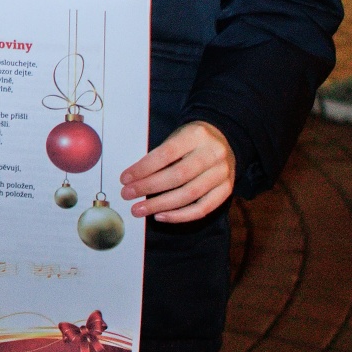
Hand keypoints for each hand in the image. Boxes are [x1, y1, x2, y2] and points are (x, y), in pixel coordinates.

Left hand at [119, 120, 235, 222]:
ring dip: (160, 205)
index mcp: (196, 135)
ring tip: (139, 209)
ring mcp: (222, 173)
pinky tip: (161, 215)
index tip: (125, 178)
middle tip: (127, 194)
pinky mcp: (226, 190)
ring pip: (190, 194)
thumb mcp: (176, 137)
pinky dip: (180, 215)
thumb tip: (133, 179)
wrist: (223, 139)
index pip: (166, 154)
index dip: (144, 168)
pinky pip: (203, 209)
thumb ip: (159, 156)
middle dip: (149, 187)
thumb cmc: (191, 140)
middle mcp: (213, 154)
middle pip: (178, 175)